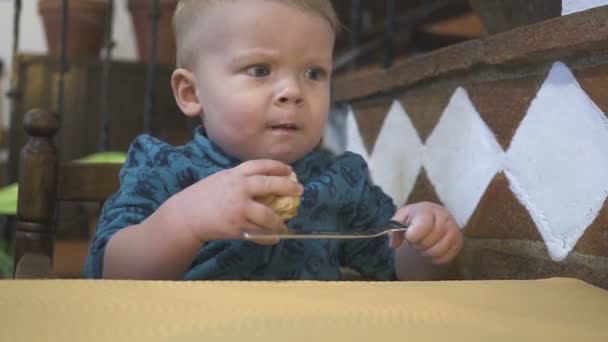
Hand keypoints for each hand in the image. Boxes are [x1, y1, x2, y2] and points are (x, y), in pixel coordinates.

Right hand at [168, 159, 302, 244]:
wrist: (185, 216)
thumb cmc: (202, 196)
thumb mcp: (221, 179)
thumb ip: (239, 179)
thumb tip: (262, 181)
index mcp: (235, 175)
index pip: (261, 166)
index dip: (277, 167)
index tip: (289, 170)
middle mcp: (239, 189)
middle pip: (270, 185)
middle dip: (287, 187)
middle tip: (299, 190)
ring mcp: (239, 208)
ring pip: (268, 215)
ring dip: (279, 221)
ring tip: (285, 224)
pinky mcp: (237, 227)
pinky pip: (258, 233)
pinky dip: (267, 237)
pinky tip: (274, 238)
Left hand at [389, 202, 461, 263]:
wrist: (432, 218)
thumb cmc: (415, 218)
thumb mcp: (402, 217)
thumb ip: (394, 228)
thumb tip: (393, 244)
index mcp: (429, 210)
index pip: (422, 227)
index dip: (412, 235)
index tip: (408, 235)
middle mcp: (445, 218)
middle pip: (427, 242)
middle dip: (417, 244)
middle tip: (416, 239)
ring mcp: (454, 231)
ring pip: (436, 252)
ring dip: (425, 252)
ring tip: (423, 244)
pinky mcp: (458, 244)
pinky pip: (444, 259)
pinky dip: (434, 258)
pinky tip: (432, 248)